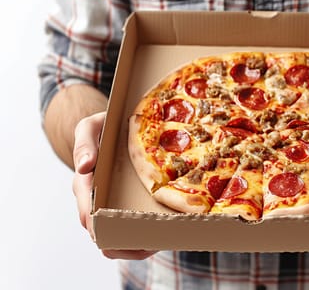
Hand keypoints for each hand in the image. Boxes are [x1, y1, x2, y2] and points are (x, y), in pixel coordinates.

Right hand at [72, 111, 156, 259]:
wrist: (114, 125)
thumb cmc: (102, 127)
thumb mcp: (91, 127)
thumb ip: (85, 143)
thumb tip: (84, 166)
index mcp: (84, 184)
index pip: (86, 214)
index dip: (99, 228)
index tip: (116, 235)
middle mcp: (94, 199)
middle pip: (101, 235)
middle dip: (122, 244)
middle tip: (148, 245)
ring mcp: (109, 204)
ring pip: (115, 238)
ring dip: (134, 247)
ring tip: (158, 244)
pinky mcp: (124, 203)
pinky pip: (129, 227)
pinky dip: (142, 237)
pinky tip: (160, 237)